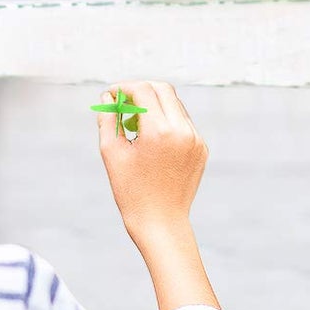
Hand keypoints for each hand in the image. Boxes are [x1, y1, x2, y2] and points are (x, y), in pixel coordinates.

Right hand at [96, 81, 208, 246]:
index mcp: (159, 131)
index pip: (143, 90)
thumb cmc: (131, 191)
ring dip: (155, 105)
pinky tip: (152, 140)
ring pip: (175, 105)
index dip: (124, 87)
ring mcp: (196, 139)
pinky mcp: (202, 148)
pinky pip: (184, 123)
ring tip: (135, 124)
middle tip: (124, 102)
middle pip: (163, 90)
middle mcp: (183, 131)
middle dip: (141, 90)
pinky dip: (167, 122)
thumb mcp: (112, 153)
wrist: (160, 222)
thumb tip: (108, 97)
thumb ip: (108, 119)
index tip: (112, 94)